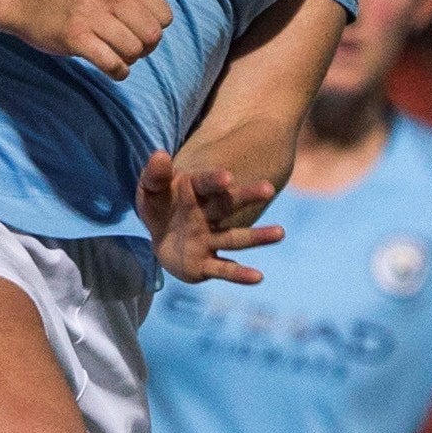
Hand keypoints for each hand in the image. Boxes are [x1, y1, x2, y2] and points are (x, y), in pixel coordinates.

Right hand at [3, 0, 171, 79]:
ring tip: (117, 55)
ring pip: (134, 50)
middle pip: (152, 34)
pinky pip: (112, 64)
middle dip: (145, 48)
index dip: (156, 29)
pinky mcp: (74, 36)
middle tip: (130, 48)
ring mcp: (89, 12)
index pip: (164, 15)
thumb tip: (162, 26)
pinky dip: (118, 72)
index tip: (138, 31)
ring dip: (129, 60)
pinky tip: (113, 69)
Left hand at [136, 150, 282, 284]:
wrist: (161, 236)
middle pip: (229, 205)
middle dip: (247, 197)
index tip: (227, 177)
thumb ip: (155, 174)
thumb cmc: (160, 205)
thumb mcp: (151, 189)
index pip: (206, 183)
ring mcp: (209, 240)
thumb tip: (160, 155)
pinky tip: (258, 277)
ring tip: (280, 233)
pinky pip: (223, 269)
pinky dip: (239, 274)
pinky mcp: (205, 265)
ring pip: (235, 238)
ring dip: (257, 236)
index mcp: (194, 192)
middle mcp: (208, 215)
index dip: (215, 180)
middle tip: (268, 189)